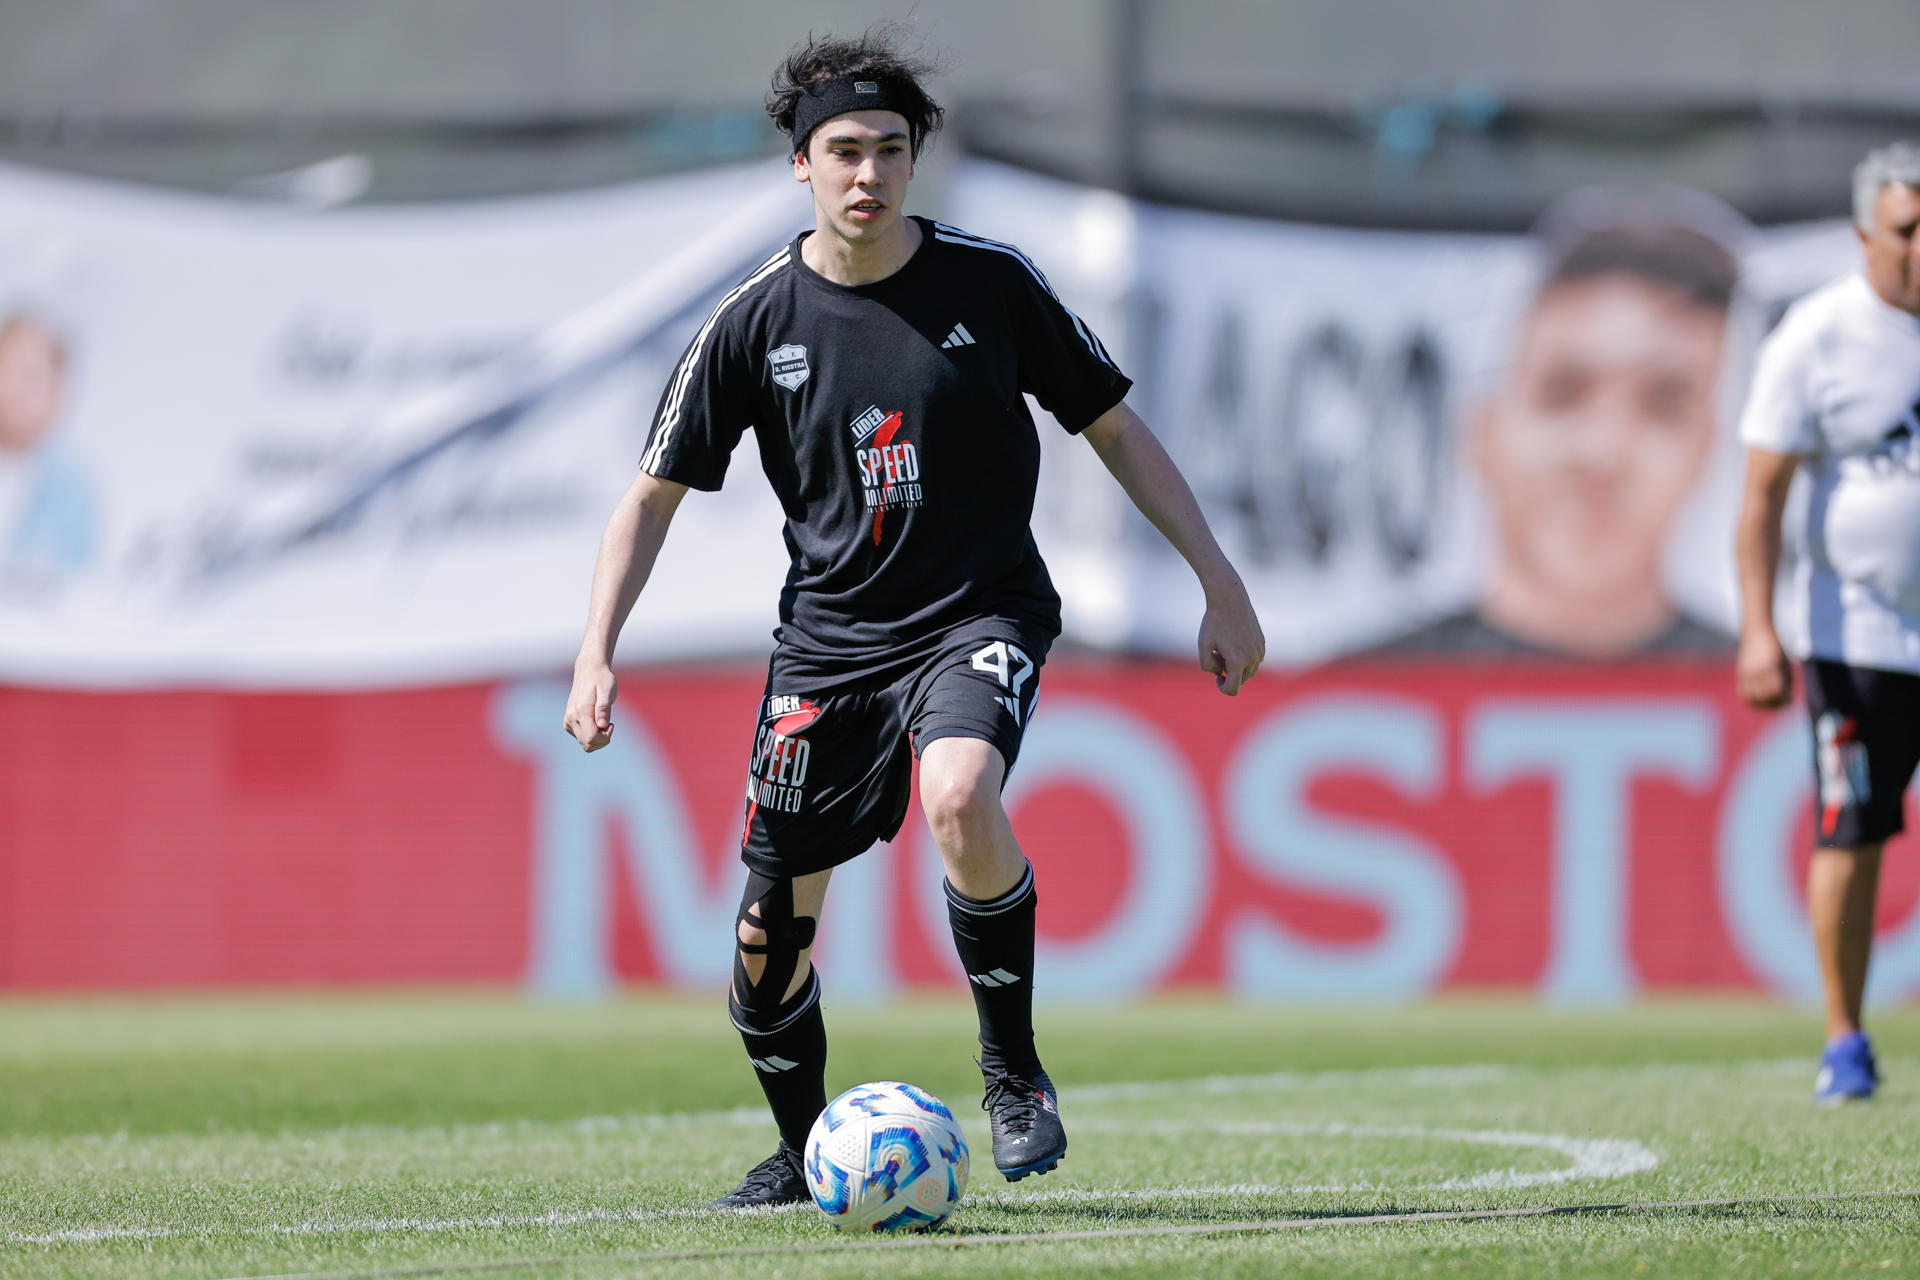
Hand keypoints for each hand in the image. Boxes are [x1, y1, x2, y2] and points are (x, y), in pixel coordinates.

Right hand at [564, 662, 618, 749]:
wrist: (589, 671)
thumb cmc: (602, 680)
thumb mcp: (608, 690)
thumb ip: (604, 708)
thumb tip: (602, 725)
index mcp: (580, 711)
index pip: (592, 738)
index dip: (605, 736)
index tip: (611, 724)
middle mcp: (571, 718)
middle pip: (588, 744)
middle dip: (603, 739)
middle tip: (609, 723)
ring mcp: (568, 721)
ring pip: (584, 743)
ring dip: (598, 738)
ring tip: (603, 721)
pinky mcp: (568, 722)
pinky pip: (582, 738)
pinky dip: (592, 735)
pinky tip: (597, 722)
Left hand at [1199, 578, 1265, 695]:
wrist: (1229, 598)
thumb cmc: (1213, 621)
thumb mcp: (1203, 644)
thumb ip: (1207, 665)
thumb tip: (1220, 673)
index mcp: (1238, 661)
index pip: (1233, 689)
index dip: (1222, 687)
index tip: (1216, 677)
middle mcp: (1252, 658)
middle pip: (1241, 680)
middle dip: (1229, 673)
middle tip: (1217, 655)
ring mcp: (1259, 650)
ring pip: (1250, 671)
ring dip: (1237, 666)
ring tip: (1224, 649)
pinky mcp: (1262, 642)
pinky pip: (1255, 659)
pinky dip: (1245, 657)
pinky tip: (1233, 642)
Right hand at [1736, 628, 1792, 710]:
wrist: (1757, 632)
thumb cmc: (1776, 648)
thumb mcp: (1785, 664)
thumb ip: (1786, 682)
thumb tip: (1787, 700)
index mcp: (1771, 667)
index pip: (1777, 692)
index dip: (1784, 700)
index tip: (1790, 701)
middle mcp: (1757, 671)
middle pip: (1764, 697)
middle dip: (1774, 704)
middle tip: (1782, 704)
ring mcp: (1747, 673)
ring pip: (1752, 698)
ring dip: (1762, 704)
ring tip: (1771, 703)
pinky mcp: (1740, 674)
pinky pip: (1744, 693)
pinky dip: (1752, 699)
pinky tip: (1760, 698)